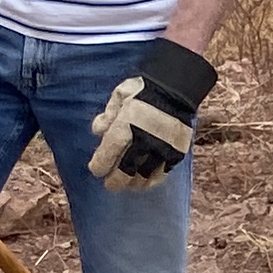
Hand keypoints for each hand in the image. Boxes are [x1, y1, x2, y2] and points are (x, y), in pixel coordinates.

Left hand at [86, 38, 214, 187]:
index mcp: (126, 126)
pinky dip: (152, 180)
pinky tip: (145, 181)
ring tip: (128, 185)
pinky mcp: (175, 152)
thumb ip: (108, 115)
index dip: (100, 165)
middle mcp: (143, 141)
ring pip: (144, 175)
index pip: (108, 154)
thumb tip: (98, 131)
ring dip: (133, 183)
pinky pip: (162, 173)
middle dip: (115, 180)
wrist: (176, 88)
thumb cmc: (143, 90)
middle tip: (110, 184)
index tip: (96, 170)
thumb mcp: (120, 96)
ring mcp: (161, 148)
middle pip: (125, 170)